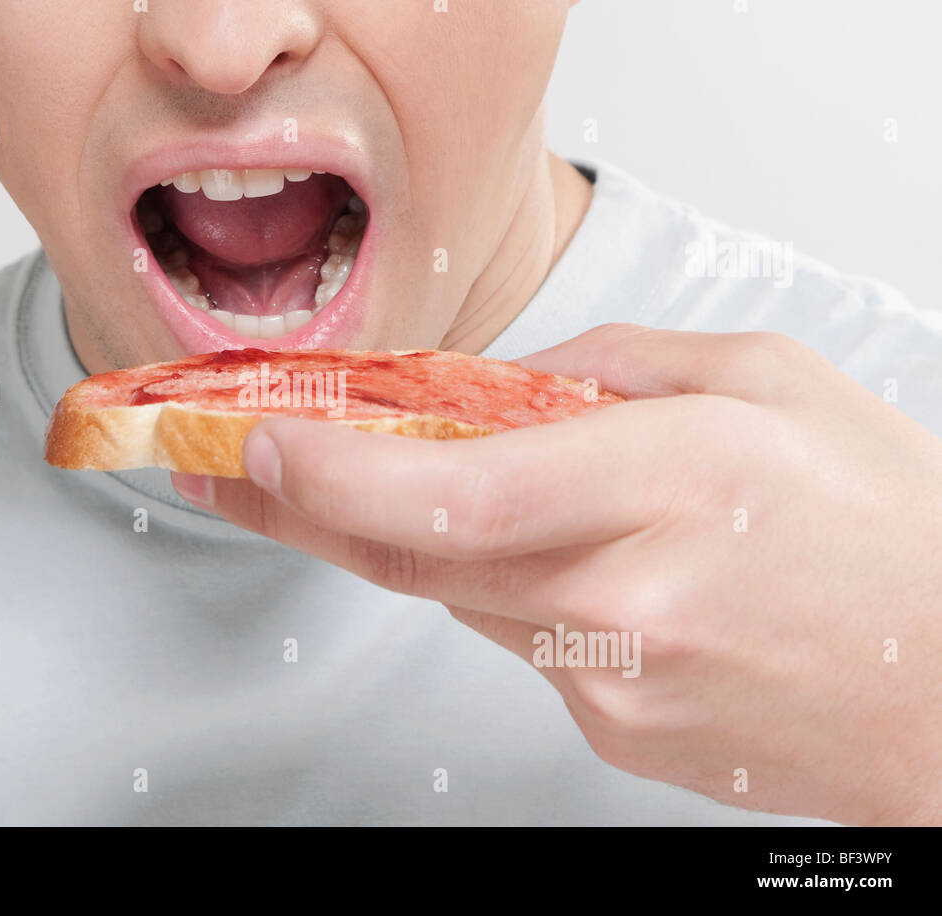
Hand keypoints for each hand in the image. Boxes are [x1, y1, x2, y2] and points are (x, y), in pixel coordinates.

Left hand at [172, 324, 941, 823]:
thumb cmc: (897, 534)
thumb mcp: (771, 384)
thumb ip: (623, 366)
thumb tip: (515, 380)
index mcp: (666, 486)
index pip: (449, 494)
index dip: (329, 477)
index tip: (254, 445)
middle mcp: (624, 598)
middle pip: (410, 558)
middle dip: (299, 510)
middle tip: (224, 470)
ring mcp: (613, 683)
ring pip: (462, 594)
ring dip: (422, 535)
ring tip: (418, 481)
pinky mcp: (613, 732)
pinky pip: (523, 641)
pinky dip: (509, 585)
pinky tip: (568, 558)